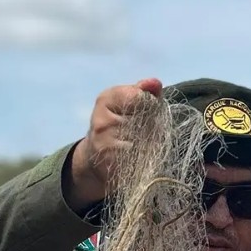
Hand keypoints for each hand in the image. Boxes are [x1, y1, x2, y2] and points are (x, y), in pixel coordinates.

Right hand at [64, 78, 162, 212]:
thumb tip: (155, 83)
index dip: (151, 105)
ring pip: (146, 142)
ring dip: (151, 144)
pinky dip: (145, 158)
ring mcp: (104, 146)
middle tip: (145, 130)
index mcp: (106, 100)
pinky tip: (137, 157)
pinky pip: (140, 159)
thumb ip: (144, 91)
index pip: (140, 98)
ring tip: (140, 144)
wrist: (95, 156)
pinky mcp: (111, 166)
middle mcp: (101, 122)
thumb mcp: (128, 101)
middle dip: (153, 126)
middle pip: (146, 121)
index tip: (148, 109)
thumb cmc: (119, 123)